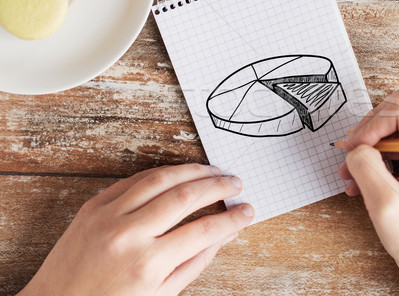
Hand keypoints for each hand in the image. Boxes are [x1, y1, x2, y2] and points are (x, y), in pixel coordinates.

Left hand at [18, 164, 253, 295]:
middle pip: (186, 196)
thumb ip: (196, 262)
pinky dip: (162, 173)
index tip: (247, 211)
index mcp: (148, 265)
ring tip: (214, 172)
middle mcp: (129, 235)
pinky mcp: (94, 205)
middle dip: (218, 186)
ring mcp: (108, 215)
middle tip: (236, 184)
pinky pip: (135, 179)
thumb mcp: (160, 294)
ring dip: (193, 171)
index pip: (204, 231)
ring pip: (161, 178)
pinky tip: (179, 173)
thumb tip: (225, 234)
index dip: (232, 218)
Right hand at [337, 80, 398, 295]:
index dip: (373, 125)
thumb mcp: (385, 203)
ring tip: (354, 168)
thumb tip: (354, 144)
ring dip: (373, 138)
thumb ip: (365, 164)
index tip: (352, 149)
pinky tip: (362, 174)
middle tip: (356, 150)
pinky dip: (377, 149)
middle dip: (376, 123)